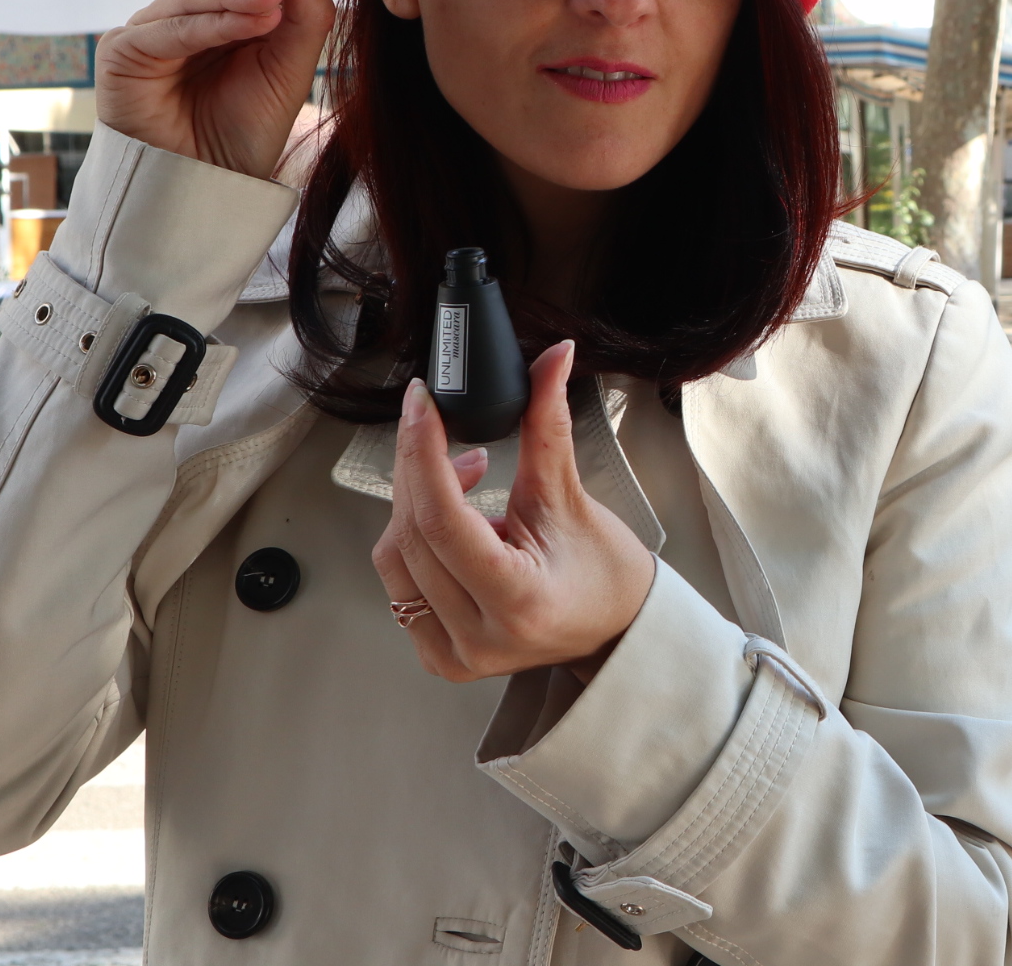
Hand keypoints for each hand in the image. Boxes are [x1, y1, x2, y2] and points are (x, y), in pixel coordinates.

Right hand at [94, 0, 334, 179]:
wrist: (212, 184)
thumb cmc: (248, 128)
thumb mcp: (290, 68)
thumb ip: (305, 15)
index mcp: (223, 13)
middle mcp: (184, 16)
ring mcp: (150, 32)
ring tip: (271, 4)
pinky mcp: (122, 54)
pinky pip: (164, 30)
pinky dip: (205, 26)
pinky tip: (244, 25)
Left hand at [373, 342, 656, 684]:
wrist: (615, 630)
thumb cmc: (606, 573)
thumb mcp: (573, 497)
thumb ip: (547, 425)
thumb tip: (552, 358)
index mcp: (519, 602)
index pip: (444, 523)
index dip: (424, 454)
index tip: (422, 405)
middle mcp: (478, 638)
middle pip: (413, 535)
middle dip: (417, 467)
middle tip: (440, 425)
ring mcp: (454, 653)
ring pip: (395, 558)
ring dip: (416, 503)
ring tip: (466, 477)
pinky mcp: (438, 654)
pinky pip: (401, 584)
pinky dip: (416, 538)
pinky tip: (452, 521)